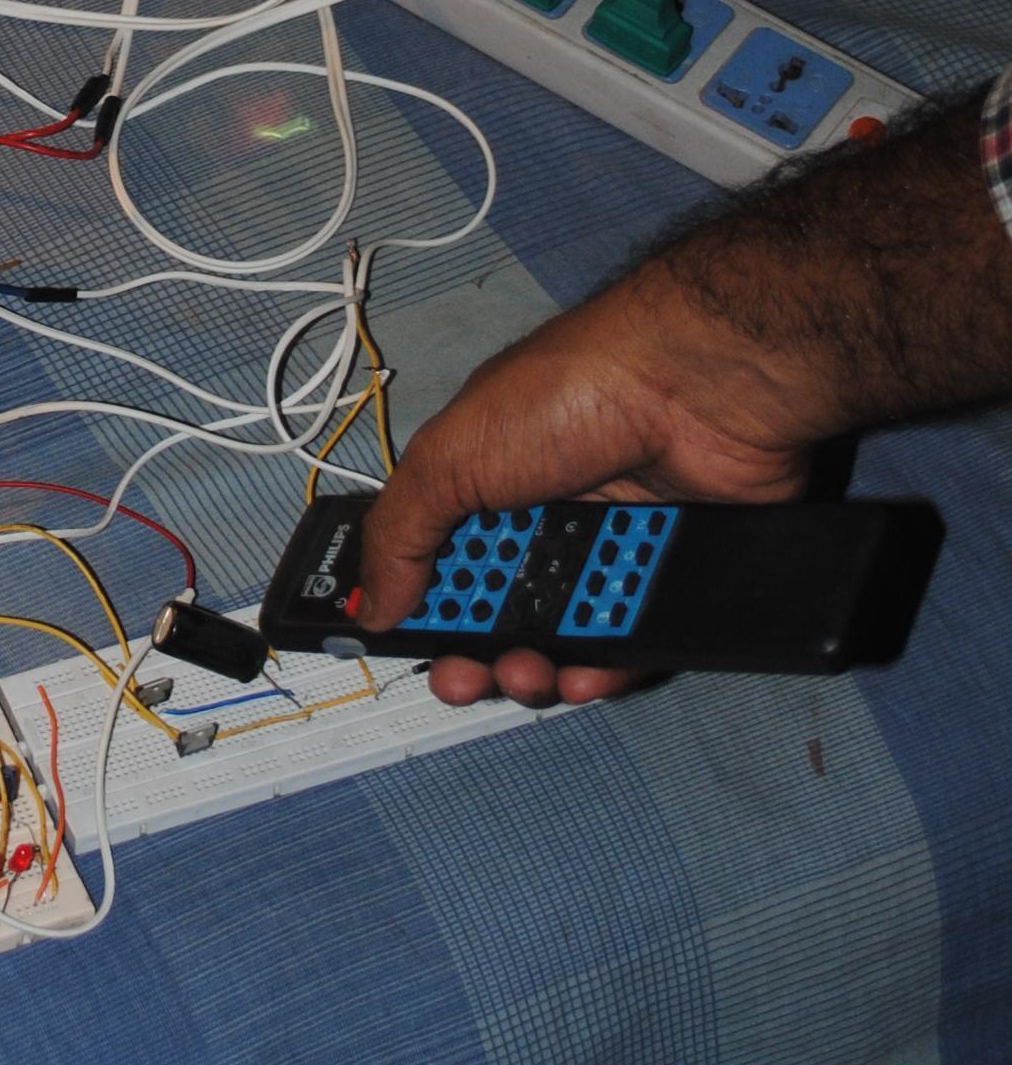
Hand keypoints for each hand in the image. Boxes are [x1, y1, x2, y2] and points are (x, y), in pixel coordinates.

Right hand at [353, 263, 829, 707]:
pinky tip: (584, 676)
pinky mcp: (662, 575)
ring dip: (535, 671)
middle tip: (467, 674)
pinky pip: (629, 643)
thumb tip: (368, 606)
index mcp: (481, 484)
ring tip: (530, 674)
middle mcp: (541, 517)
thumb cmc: (570, 396)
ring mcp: (605, 548)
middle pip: (496, 612)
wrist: (696, 388)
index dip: (421, 609)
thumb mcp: (451, 458)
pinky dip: (605, 668)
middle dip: (474, 654)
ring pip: (561, 639)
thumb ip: (399, 535)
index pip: (439, 562)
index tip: (407, 645)